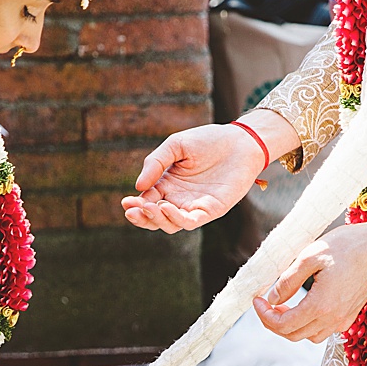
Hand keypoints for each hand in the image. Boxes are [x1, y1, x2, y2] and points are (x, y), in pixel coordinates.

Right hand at [123, 123, 271, 231]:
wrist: (240, 141)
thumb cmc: (208, 141)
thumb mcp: (175, 146)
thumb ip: (155, 163)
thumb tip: (138, 187)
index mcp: (168, 185)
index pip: (146, 201)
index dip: (135, 205)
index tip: (126, 202)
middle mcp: (179, 199)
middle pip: (156, 218)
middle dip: (142, 217)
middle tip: (132, 211)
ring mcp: (195, 206)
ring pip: (171, 224)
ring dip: (158, 219)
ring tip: (150, 206)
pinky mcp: (211, 210)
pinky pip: (192, 222)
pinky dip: (178, 219)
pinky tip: (167, 207)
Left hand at [254, 213, 366, 341]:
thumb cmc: (347, 245)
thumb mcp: (309, 256)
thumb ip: (288, 281)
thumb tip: (272, 298)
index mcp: (321, 306)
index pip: (283, 325)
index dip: (264, 315)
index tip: (257, 299)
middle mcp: (334, 319)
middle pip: (293, 335)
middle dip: (274, 322)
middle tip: (266, 303)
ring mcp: (344, 319)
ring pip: (308, 336)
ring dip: (291, 325)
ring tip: (282, 305)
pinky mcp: (350, 316)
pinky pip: (323, 330)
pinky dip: (307, 324)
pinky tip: (303, 305)